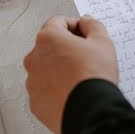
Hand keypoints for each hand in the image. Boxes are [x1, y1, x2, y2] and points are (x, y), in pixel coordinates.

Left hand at [24, 14, 118, 133]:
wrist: (90, 111)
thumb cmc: (93, 76)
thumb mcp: (102, 42)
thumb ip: (92, 25)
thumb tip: (87, 22)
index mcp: (48, 38)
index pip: (59, 22)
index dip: (76, 26)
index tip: (85, 34)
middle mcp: (34, 57)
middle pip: (51, 45)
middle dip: (67, 47)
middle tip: (85, 56)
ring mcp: (32, 81)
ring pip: (46, 68)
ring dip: (60, 68)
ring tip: (79, 76)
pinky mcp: (35, 102)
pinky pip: (45, 89)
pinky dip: (56, 88)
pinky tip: (72, 91)